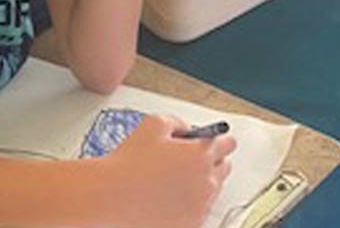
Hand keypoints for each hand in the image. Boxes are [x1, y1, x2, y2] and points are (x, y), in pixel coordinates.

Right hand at [98, 115, 236, 227]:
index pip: (228, 143)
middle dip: (210, 161)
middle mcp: (206, 182)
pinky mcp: (191, 225)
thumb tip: (186, 130)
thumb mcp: (152, 125)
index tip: (213, 142)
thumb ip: (177, 122)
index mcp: (201, 155)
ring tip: (171, 182)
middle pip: (224, 167)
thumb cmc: (129, 163)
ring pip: (211, 191)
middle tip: (187, 161)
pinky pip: (198, 211)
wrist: (111, 198)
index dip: (219, 140)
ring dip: (199, 184)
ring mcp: (200, 207)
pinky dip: (188, 205)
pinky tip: (167, 199)